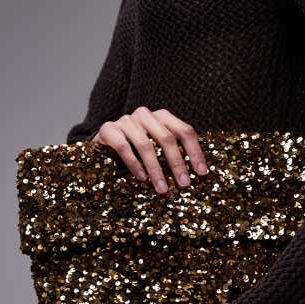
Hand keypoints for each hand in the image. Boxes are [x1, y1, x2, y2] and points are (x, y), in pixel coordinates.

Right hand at [91, 107, 207, 193]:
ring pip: (146, 145)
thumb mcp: (157, 149)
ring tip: (162, 189)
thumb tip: (198, 175)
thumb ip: (173, 154)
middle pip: (167, 138)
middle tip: (184, 184)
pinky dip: (134, 164)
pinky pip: (124, 147)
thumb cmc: (136, 150)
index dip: (195, 152)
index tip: (201, 173)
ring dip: (156, 170)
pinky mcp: (108, 129)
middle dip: (177, 164)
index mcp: (162, 116)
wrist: (103, 145)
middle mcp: (145, 114)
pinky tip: (142, 179)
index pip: (184, 131)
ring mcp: (126, 120)